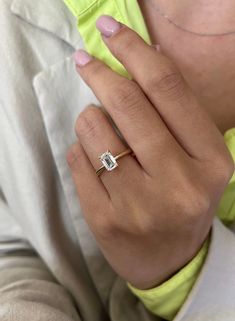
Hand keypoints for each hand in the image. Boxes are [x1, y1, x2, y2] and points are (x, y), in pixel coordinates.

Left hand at [66, 16, 233, 289]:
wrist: (171, 260)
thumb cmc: (183, 201)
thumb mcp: (197, 158)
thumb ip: (175, 111)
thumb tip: (146, 56)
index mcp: (210, 161)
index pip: (168, 89)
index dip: (135, 51)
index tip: (110, 30)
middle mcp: (178, 183)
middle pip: (128, 104)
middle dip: (100, 74)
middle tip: (85, 61)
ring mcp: (139, 205)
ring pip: (94, 130)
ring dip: (90, 119)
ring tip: (100, 130)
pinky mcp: (105, 220)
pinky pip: (77, 161)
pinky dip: (80, 150)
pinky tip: (95, 162)